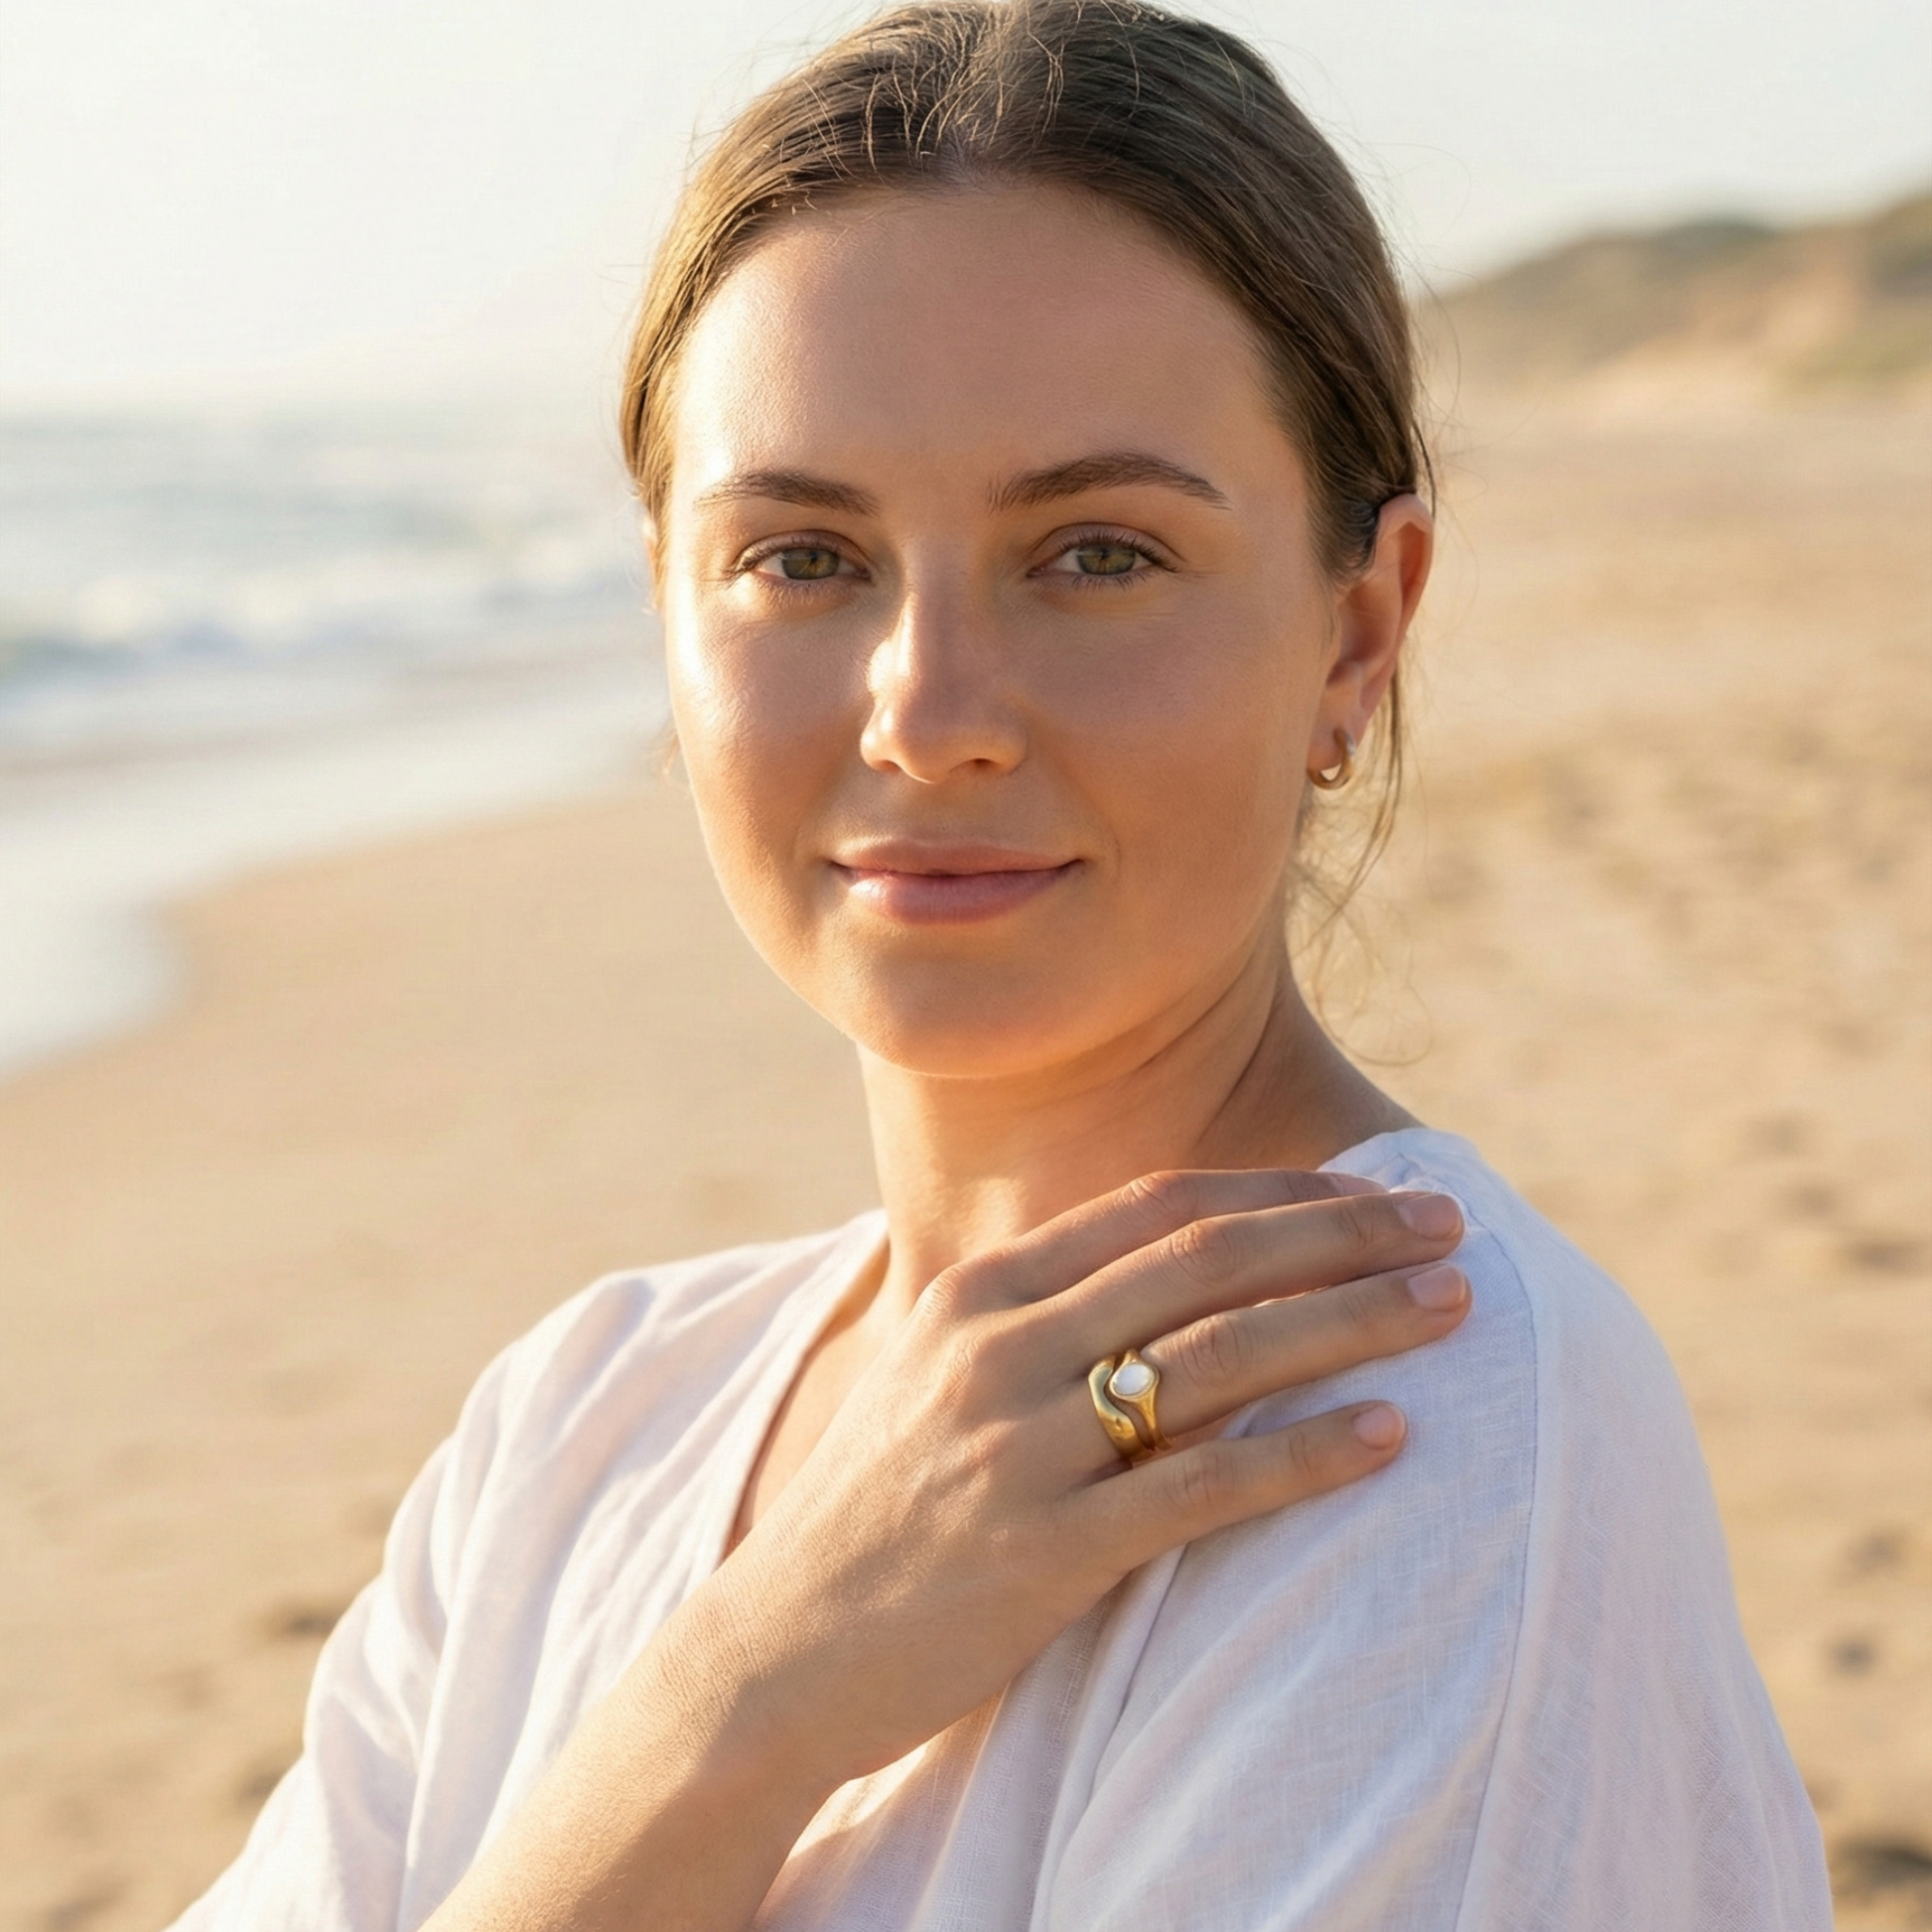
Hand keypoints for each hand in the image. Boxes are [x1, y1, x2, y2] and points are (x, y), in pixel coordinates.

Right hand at [429, 1168, 1467, 1931]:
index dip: (1278, 1191)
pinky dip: (1306, 1455)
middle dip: (1343, 1235)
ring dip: (1352, 1324)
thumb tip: (1130, 1247)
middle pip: (1207, 1261)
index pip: (1159, 1209)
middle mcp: (1001, 1346)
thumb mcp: (930, 1368)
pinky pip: (1203, 1490)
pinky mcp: (1045, 1553)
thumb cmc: (874, 1507)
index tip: (1370, 1191)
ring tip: (1453, 1311)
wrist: (772, 1651)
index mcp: (980, 1290)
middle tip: (1449, 1226)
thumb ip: (1024, 1303)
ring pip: (1221, 1358)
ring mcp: (1022, 1446)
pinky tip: (1391, 1438)